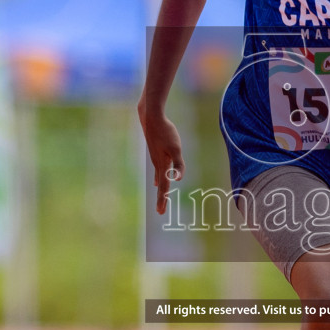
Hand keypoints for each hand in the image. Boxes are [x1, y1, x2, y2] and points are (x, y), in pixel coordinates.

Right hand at [137, 101, 184, 215]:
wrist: (151, 118)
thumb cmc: (165, 132)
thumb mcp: (176, 148)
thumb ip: (178, 164)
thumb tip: (177, 180)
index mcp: (163, 165)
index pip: (164, 187)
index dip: (163, 199)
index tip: (160, 212)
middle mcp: (158, 164)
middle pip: (160, 185)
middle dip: (161, 198)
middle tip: (160, 211)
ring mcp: (155, 159)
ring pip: (158, 178)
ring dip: (160, 189)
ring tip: (161, 198)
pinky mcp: (155, 153)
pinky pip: (157, 170)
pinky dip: (157, 178)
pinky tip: (156, 179)